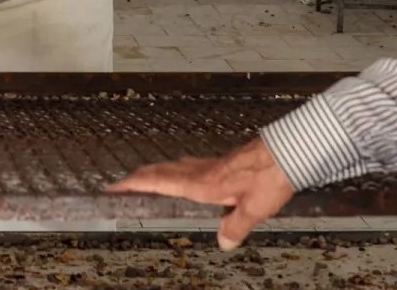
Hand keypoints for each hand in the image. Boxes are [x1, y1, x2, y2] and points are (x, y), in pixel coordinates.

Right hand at [106, 139, 294, 250]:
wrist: (284, 152)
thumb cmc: (267, 178)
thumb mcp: (254, 209)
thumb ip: (235, 227)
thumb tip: (223, 243)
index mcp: (199, 184)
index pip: (156, 182)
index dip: (131, 185)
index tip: (111, 188)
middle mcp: (198, 172)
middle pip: (158, 171)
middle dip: (136, 179)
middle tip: (120, 186)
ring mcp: (207, 165)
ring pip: (171, 166)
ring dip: (153, 173)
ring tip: (143, 181)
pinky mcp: (218, 163)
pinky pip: (184, 166)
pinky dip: (171, 171)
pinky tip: (181, 176)